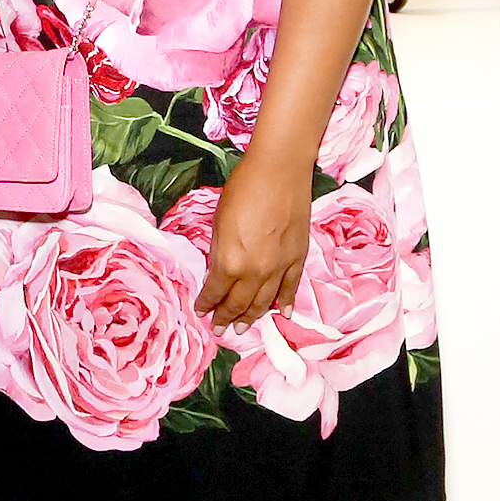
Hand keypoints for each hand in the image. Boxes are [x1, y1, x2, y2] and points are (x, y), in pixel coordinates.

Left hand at [194, 147, 310, 334]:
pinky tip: (282, 314)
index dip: (207, 303)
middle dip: (227, 317)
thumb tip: (218, 272)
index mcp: (231, 262)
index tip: (201, 311)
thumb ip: (219, 251)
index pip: (216, 292)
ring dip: (253, 317)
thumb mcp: (219, 221)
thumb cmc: (242, 189)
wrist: (278, 171)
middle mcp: (256, 272)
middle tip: (220, 329)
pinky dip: (286, 303)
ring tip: (242, 328)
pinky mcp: (298, 258)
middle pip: (240, 303)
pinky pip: (291, 289)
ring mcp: (280, 268)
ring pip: (265, 302)